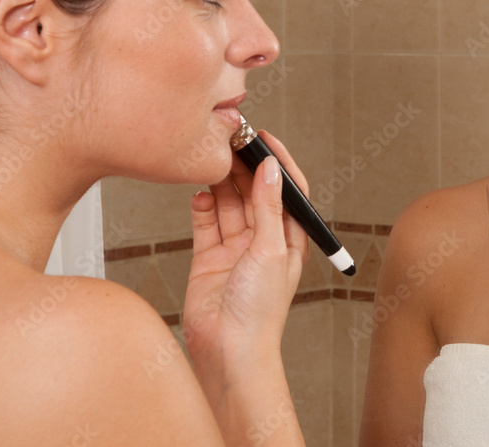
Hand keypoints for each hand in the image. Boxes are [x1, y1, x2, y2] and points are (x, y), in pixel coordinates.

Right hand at [183, 131, 310, 377]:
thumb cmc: (260, 311)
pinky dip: (202, 206)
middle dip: (244, 167)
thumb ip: (268, 208)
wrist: (228, 350)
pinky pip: (205, 223)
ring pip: (229, 204)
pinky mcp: (209, 258)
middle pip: (255, 192)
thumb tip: (271, 169)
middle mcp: (264, 241)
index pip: (287, 190)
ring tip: (211, 159)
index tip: (263, 139)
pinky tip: (198, 192)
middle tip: (230, 142)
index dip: (277, 163)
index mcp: (290, 239)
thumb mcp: (271, 251)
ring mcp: (235, 248)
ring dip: (222, 182)